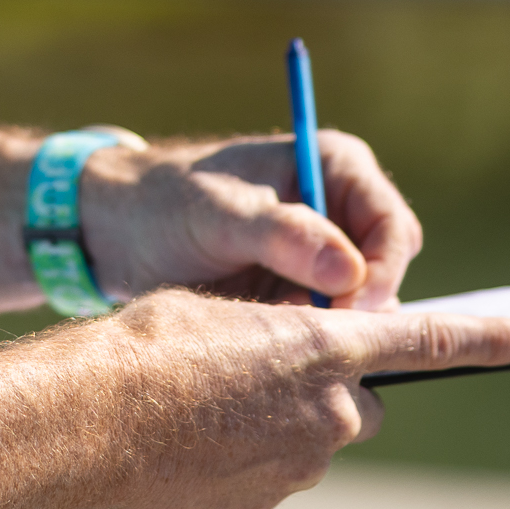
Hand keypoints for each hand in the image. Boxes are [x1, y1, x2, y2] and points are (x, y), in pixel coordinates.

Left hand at [77, 132, 424, 310]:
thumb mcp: (220, 215)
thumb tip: (349, 272)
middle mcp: (341, 208)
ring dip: (327, 327)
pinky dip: (305, 338)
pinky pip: (326, 326)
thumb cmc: (167, 203)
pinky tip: (265, 342)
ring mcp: (322, 253)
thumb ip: (285, 236)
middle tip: (313, 337)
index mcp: (336, 166)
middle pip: (386, 271)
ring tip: (275, 334)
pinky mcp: (300, 290)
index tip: (347, 312)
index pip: (393, 228)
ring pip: (359, 306)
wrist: (117, 230)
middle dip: (357, 308)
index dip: (380, 274)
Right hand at [98, 290, 509, 508]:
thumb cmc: (149, 341)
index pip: (429, 340)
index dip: (492, 338)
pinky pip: (274, 468)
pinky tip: (194, 436)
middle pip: (359, 400)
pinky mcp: (265, 497)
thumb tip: (290, 362)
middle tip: (261, 371)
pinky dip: (248, 453)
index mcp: (325, 344)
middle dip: (329, 388)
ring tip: (209, 401)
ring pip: (313, 436)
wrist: (92, 416)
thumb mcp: (224, 307)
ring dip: (283, 420)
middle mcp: (329, 407)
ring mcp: (300, 461)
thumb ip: (279, 330)